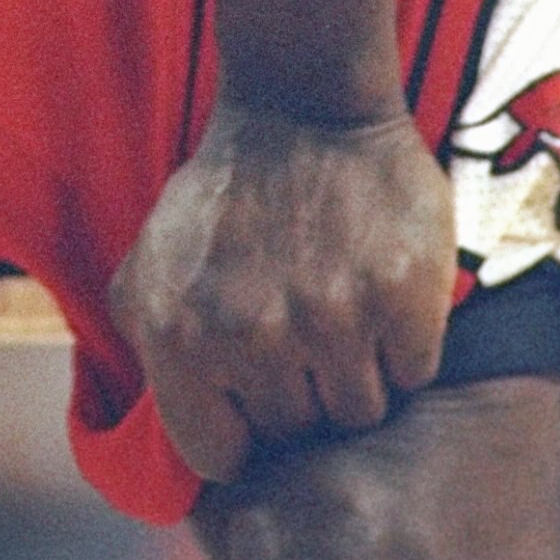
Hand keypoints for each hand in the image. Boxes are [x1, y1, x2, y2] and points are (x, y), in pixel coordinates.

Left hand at [110, 97, 455, 481]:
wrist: (303, 102)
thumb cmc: (227, 192)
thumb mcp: (152, 258)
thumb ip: (146, 344)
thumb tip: (173, 432)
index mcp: (180, 334)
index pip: (218, 458)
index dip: (240, 431)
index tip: (252, 394)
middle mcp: (251, 335)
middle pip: (296, 433)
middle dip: (299, 392)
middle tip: (300, 326)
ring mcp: (331, 317)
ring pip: (360, 412)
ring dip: (355, 371)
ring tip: (338, 304)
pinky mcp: (400, 297)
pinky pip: (413, 372)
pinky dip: (403, 343)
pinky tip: (377, 288)